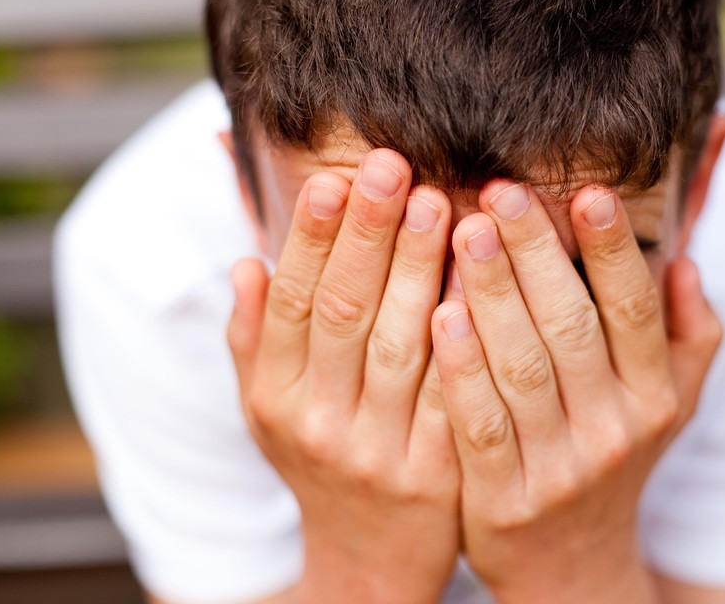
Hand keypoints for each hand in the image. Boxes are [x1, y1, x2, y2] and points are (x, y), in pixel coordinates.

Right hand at [227, 149, 459, 603]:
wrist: (368, 559)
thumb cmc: (318, 463)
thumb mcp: (266, 409)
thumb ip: (253, 338)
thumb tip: (245, 261)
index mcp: (274, 398)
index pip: (291, 303)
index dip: (310, 238)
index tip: (332, 176)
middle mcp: (319, 424)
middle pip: (344, 312)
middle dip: (367, 232)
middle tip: (391, 164)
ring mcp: (379, 451)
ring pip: (401, 345)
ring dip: (420, 268)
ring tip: (440, 200)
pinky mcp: (437, 474)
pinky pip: (454, 392)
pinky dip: (466, 334)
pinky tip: (480, 279)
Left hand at [431, 181, 722, 602]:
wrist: (572, 567)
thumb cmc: (614, 460)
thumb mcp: (670, 406)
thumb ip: (689, 336)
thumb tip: (686, 265)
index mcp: (654, 396)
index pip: (635, 310)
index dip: (613, 249)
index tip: (588, 190)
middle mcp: (614, 429)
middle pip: (572, 326)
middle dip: (537, 253)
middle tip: (502, 190)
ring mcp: (558, 467)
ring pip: (523, 366)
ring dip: (493, 294)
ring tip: (465, 230)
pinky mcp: (503, 499)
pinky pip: (479, 423)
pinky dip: (462, 367)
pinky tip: (439, 313)